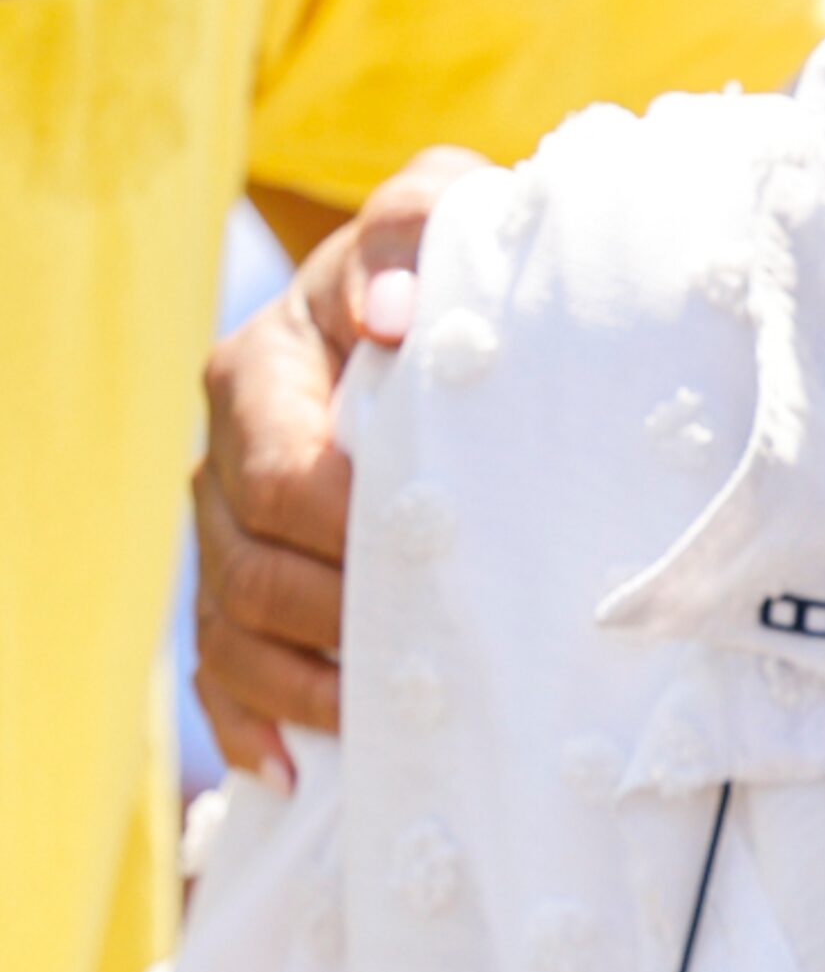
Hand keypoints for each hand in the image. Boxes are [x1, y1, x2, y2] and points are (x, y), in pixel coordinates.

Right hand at [194, 148, 485, 785]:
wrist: (444, 293)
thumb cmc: (450, 254)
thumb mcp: (443, 207)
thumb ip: (417, 227)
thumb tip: (390, 316)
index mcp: (259, 368)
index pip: (283, 475)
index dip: (347, 526)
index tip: (429, 547)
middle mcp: (228, 450)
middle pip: (255, 566)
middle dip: (338, 615)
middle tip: (431, 646)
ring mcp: (229, 523)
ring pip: (237, 627)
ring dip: (307, 681)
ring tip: (379, 714)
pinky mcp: (246, 577)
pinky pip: (226, 667)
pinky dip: (261, 717)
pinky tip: (300, 765)